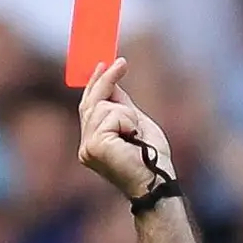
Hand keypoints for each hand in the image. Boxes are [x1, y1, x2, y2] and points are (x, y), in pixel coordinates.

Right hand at [74, 55, 176, 202]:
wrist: (157, 180)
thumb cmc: (151, 157)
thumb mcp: (135, 122)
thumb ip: (121, 105)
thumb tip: (112, 81)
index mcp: (93, 143)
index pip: (88, 108)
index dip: (95, 84)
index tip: (103, 63)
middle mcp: (85, 147)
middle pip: (92, 103)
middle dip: (106, 82)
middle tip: (121, 63)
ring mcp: (87, 148)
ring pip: (103, 107)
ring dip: (126, 114)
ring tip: (136, 133)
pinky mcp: (94, 146)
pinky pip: (111, 115)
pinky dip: (127, 121)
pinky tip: (133, 137)